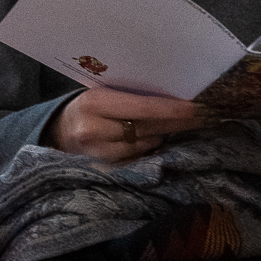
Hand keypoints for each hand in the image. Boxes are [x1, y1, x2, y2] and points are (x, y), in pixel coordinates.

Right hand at [46, 88, 200, 162]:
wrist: (56, 131)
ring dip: (165, 134)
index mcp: (95, 103)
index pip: (144, 108)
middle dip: (178, 122)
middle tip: (205, 116)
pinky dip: (152, 148)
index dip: (174, 109)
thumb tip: (172, 94)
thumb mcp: (101, 91)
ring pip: (147, 145)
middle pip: (149, 128)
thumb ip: (129, 95)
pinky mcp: (106, 169)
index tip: (199, 108)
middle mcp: (96, 130)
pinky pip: (139, 158)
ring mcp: (100, 154)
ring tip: (178, 123)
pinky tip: (158, 139)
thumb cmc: (86, 105)